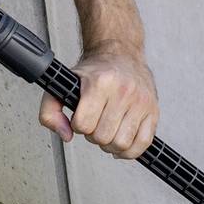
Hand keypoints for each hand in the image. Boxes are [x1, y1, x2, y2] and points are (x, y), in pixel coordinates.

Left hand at [46, 41, 157, 157]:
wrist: (122, 54)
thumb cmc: (94, 71)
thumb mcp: (64, 85)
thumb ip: (50, 111)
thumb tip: (65, 135)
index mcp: (100, 83)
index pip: (84, 125)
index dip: (78, 126)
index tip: (82, 117)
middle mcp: (124, 91)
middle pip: (103, 137)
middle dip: (94, 136)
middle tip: (95, 124)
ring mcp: (141, 102)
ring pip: (122, 144)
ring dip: (111, 144)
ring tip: (108, 131)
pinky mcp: (153, 111)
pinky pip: (143, 143)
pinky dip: (130, 150)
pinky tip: (122, 140)